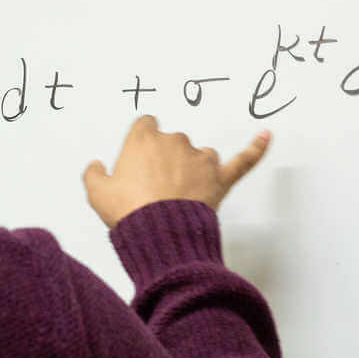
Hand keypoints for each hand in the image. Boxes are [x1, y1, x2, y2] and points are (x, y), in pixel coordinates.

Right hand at [82, 115, 269, 228]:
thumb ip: (93, 174)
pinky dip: (256, 148)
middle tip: (153, 188)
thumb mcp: (96, 193)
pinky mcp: (220, 178)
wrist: (158, 232)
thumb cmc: (128, 210)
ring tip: (180, 193)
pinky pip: (243, 160)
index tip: (138, 157)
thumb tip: (95, 166)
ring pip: (199, 155)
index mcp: (143, 140)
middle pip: (172, 141)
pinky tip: (265, 136)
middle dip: (166, 161)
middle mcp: (174, 142)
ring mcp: (200, 160)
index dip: (142, 142)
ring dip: (192, 168)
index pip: (145, 125)